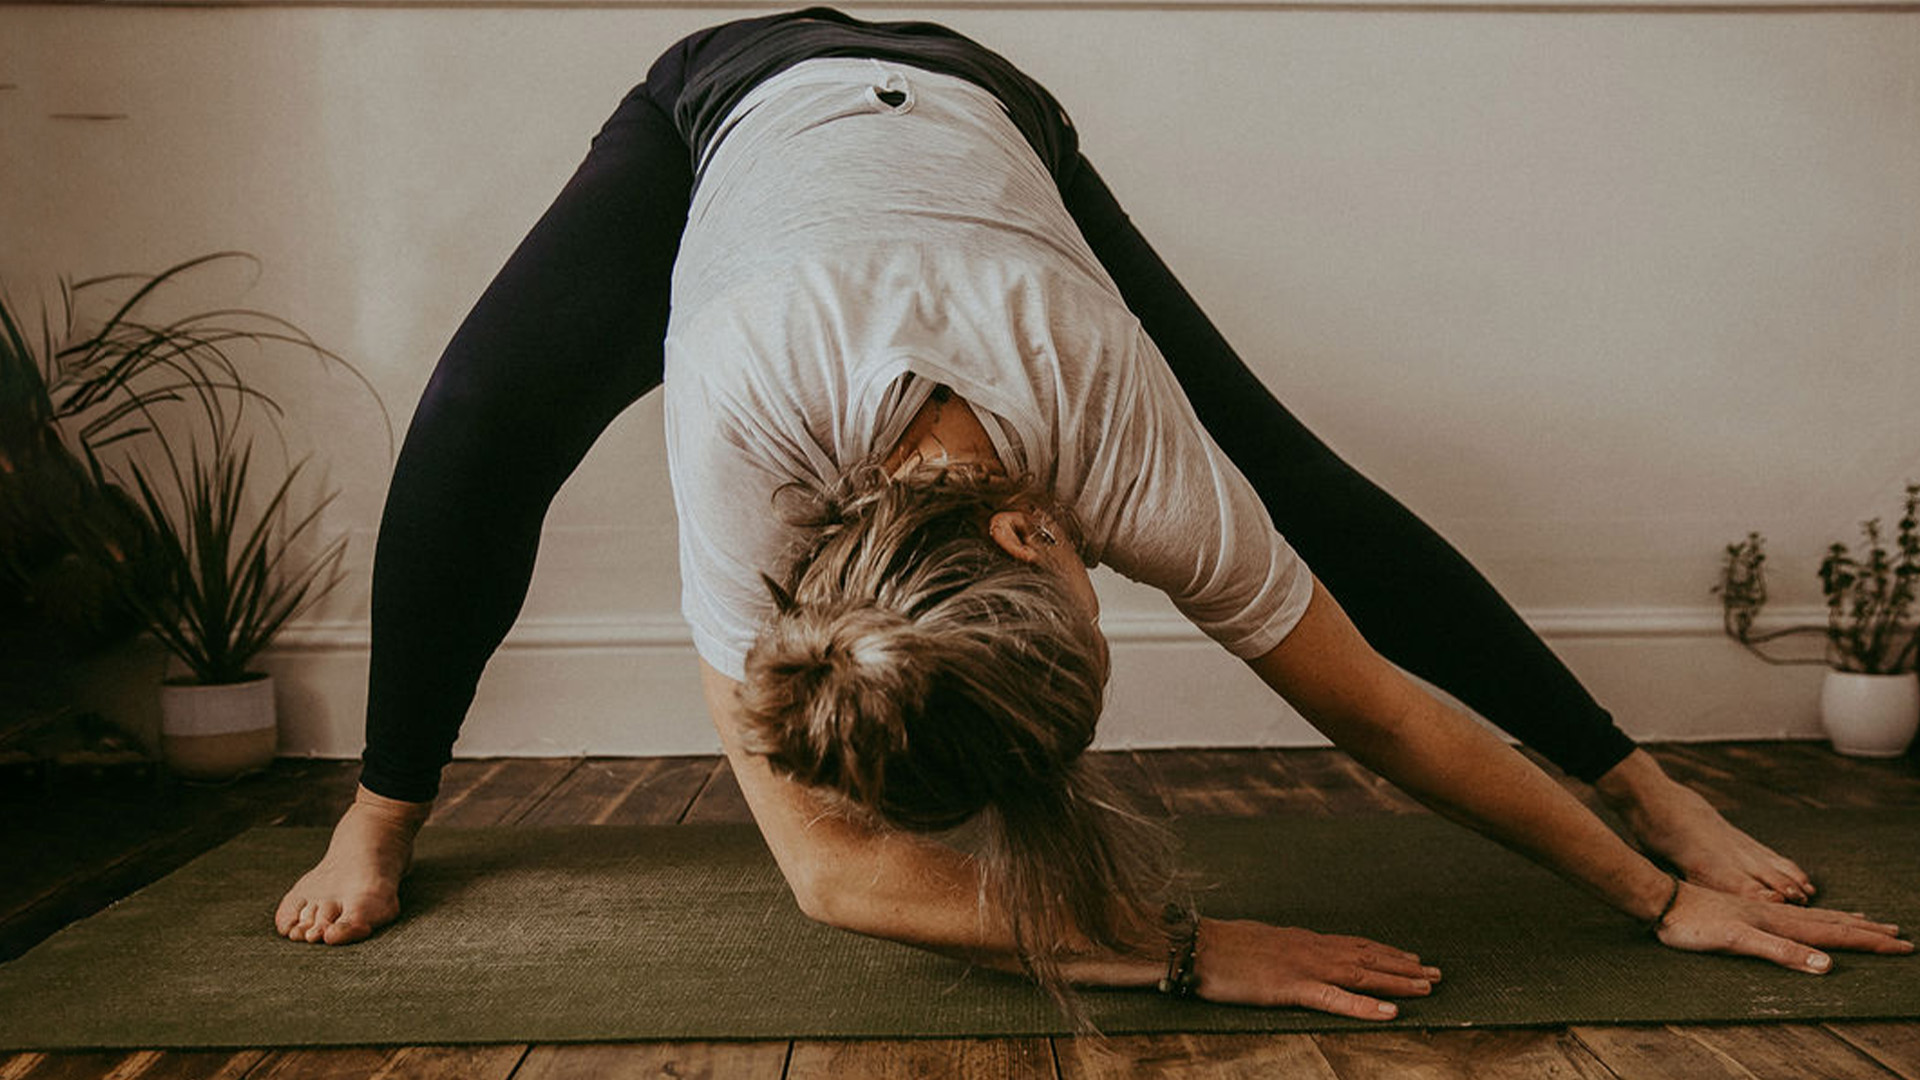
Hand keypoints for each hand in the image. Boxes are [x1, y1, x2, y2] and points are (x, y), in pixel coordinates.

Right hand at [1193, 919, 1440, 1018]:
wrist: (1194, 946)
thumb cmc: (1218, 947)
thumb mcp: (1256, 942)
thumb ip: (1280, 949)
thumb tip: (1287, 954)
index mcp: (1302, 940)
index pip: (1354, 945)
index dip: (1385, 952)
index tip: (1410, 957)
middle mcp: (1311, 948)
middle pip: (1367, 957)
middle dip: (1404, 966)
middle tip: (1436, 973)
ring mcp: (1304, 967)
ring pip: (1362, 974)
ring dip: (1398, 981)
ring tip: (1428, 986)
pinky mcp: (1292, 988)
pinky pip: (1336, 1000)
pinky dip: (1366, 1006)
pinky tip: (1389, 1012)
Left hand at [1655, 880, 1913, 971]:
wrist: (1662, 901)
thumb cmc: (1695, 925)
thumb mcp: (1737, 941)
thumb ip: (1780, 951)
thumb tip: (1826, 965)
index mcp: (1781, 922)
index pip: (1836, 933)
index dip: (1869, 942)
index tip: (1902, 946)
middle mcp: (1778, 914)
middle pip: (1833, 922)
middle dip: (1868, 932)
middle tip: (1901, 936)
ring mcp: (1765, 911)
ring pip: (1816, 916)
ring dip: (1847, 921)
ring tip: (1870, 922)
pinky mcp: (1750, 911)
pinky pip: (1794, 915)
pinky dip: (1815, 916)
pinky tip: (1813, 914)